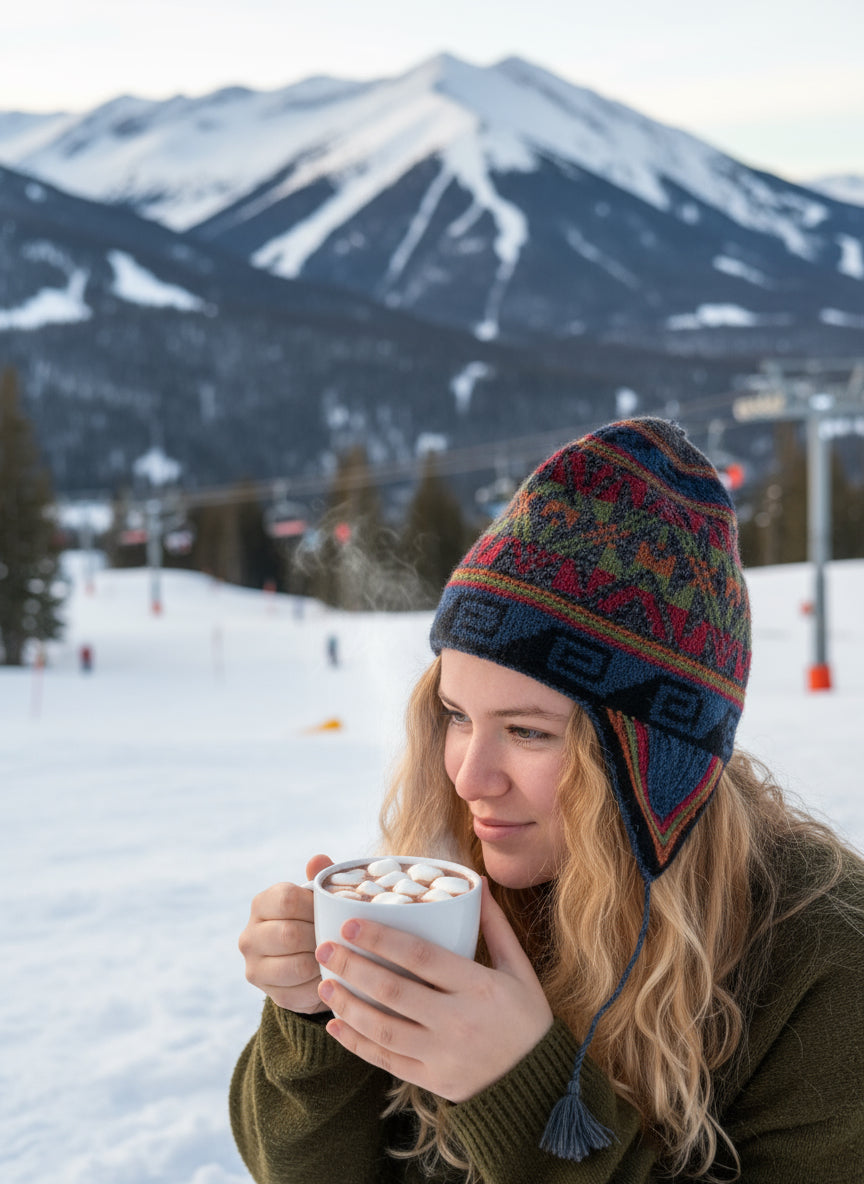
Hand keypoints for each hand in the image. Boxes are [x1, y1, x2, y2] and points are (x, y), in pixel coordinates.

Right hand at [239, 854, 332, 1012]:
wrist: (308, 961)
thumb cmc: (316, 919)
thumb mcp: (319, 897)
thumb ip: (319, 878)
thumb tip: (318, 859)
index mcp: (262, 904)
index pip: (287, 900)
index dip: (315, 906)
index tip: (332, 911)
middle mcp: (250, 935)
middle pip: (290, 935)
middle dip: (320, 936)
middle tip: (340, 936)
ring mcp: (255, 967)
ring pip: (297, 965)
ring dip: (322, 961)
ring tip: (336, 955)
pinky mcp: (269, 993)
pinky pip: (301, 991)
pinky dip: (320, 984)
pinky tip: (329, 975)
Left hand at [314, 878, 553, 1101]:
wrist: (539, 1083)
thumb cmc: (527, 1017)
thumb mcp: (518, 968)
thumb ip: (494, 926)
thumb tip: (475, 882)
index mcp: (478, 986)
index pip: (420, 957)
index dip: (381, 939)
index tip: (351, 923)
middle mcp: (456, 1021)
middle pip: (393, 991)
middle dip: (352, 967)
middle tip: (324, 947)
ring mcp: (441, 1055)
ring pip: (383, 1028)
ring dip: (348, 1004)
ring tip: (324, 983)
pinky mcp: (432, 1080)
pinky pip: (386, 1061)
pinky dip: (356, 1043)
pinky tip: (335, 1025)